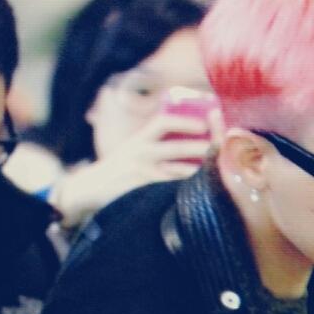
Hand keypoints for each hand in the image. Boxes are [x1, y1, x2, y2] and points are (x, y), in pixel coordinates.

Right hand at [53, 107, 222, 225]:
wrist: (89, 189)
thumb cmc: (120, 169)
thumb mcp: (132, 149)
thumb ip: (156, 143)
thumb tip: (194, 135)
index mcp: (140, 139)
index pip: (164, 123)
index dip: (187, 121)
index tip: (207, 120)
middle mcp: (140, 153)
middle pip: (179, 148)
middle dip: (205, 147)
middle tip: (225, 148)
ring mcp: (141, 174)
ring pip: (179, 172)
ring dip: (203, 172)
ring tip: (223, 170)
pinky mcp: (143, 193)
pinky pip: (171, 191)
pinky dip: (188, 191)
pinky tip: (205, 192)